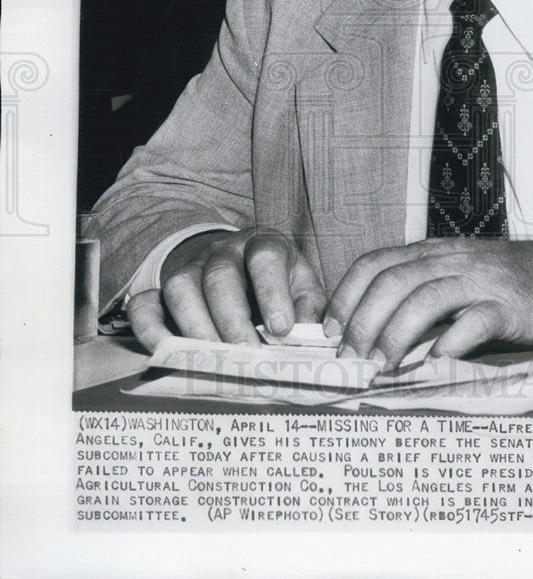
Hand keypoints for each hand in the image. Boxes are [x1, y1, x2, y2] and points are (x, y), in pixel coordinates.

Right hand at [127, 228, 326, 351]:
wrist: (242, 269)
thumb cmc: (279, 285)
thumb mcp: (303, 288)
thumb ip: (310, 310)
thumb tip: (314, 337)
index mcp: (263, 245)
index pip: (265, 257)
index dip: (272, 292)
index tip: (282, 330)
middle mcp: (222, 251)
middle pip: (219, 276)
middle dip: (233, 320)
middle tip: (247, 356)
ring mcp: (188, 269)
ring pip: (180, 288)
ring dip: (196, 329)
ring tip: (216, 362)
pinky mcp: (161, 292)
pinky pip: (144, 305)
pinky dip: (150, 331)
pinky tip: (168, 355)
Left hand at [324, 237, 532, 368]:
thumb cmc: (498, 282)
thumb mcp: (450, 274)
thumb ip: (415, 292)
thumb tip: (366, 330)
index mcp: (428, 252)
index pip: (374, 263)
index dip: (346, 296)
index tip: (329, 330)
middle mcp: (448, 260)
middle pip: (393, 282)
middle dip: (364, 320)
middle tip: (352, 357)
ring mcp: (478, 281)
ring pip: (427, 299)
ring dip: (397, 334)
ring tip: (382, 367)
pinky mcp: (506, 306)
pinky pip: (473, 321)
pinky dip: (448, 343)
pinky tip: (432, 364)